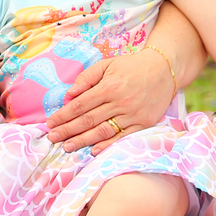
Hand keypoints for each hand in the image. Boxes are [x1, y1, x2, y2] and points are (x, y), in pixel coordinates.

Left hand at [44, 50, 174, 152]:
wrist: (164, 69)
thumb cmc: (131, 66)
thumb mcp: (107, 64)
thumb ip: (86, 77)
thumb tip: (69, 94)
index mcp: (108, 87)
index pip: (80, 105)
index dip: (64, 115)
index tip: (50, 123)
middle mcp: (119, 102)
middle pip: (88, 120)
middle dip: (68, 130)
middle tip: (52, 138)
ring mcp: (132, 115)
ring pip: (103, 131)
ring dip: (83, 140)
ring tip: (67, 146)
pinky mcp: (144, 123)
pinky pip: (123, 137)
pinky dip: (107, 144)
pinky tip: (93, 150)